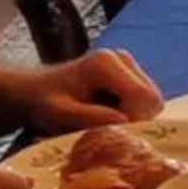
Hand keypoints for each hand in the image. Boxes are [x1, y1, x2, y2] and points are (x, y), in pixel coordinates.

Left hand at [20, 49, 162, 132]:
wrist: (34, 92)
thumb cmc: (43, 103)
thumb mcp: (60, 114)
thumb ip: (90, 117)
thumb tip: (125, 121)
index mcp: (107, 63)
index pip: (145, 97)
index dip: (134, 120)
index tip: (110, 130)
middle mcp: (123, 58)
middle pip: (153, 100)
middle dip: (134, 120)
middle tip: (105, 128)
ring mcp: (129, 64)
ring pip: (152, 103)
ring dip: (132, 118)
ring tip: (103, 120)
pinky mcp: (131, 74)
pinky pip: (146, 102)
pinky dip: (131, 114)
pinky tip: (108, 114)